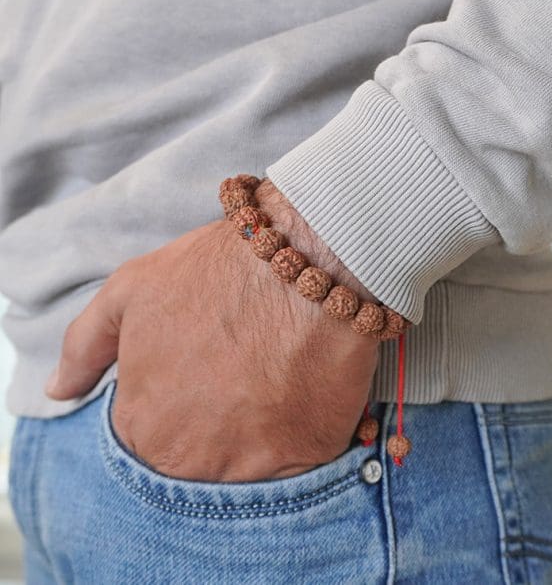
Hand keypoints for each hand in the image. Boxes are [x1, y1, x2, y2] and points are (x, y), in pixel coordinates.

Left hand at [45, 179, 380, 481]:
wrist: (302, 262)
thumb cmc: (214, 273)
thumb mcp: (129, 292)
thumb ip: (85, 346)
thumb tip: (59, 390)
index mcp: (141, 426)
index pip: (148, 446)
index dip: (177, 410)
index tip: (201, 381)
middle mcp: (190, 460)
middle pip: (197, 466)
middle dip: (214, 429)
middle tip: (239, 381)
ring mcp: (251, 465)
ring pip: (246, 471)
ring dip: (256, 439)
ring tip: (270, 383)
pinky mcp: (309, 456)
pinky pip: (297, 465)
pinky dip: (298, 438)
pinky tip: (299, 392)